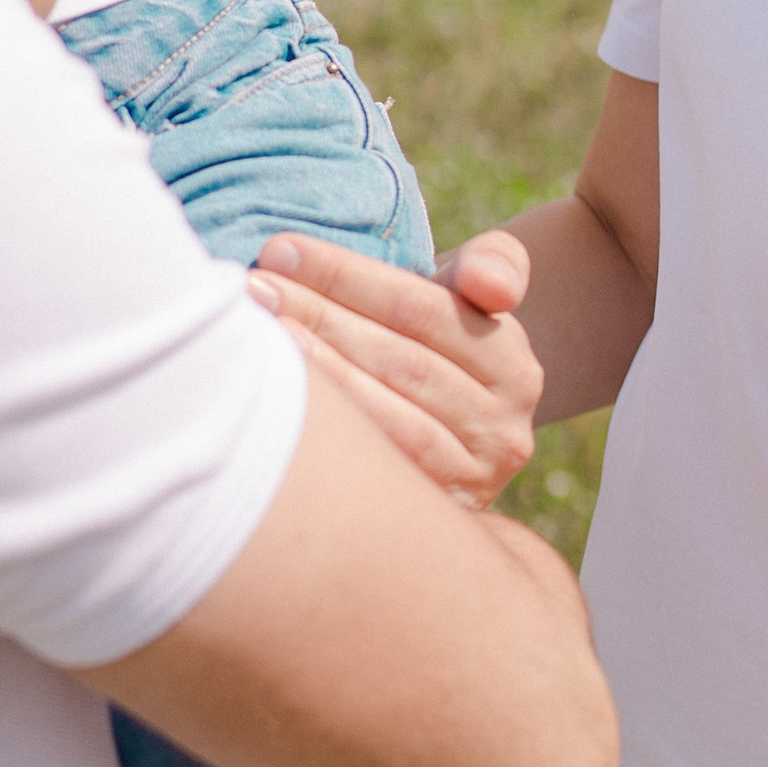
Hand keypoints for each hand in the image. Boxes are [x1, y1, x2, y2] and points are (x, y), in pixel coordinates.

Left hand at [248, 231, 542, 505]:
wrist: (453, 429)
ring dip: (317, 374)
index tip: (281, 250)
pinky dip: (326, 433)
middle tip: (253, 288)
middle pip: (399, 362)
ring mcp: (468, 482)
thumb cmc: (441, 339)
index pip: (422, 309)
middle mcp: (503, 432)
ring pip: (384, 420)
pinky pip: (371, 470)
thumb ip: (495, 265)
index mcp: (514, 367)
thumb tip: (490, 283)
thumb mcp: (477, 293)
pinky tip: (276, 402)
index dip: (347, 276)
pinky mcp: (428, 516)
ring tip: (258, 336)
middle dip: (318, 317)